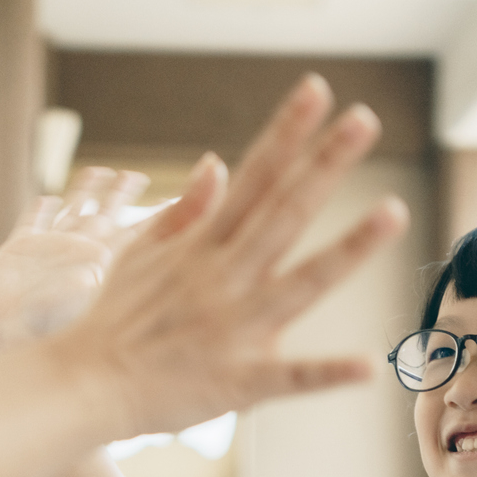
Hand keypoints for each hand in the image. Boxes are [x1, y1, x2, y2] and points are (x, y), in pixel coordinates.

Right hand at [0, 166, 149, 363]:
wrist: (9, 347)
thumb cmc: (53, 335)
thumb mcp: (85, 304)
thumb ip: (97, 282)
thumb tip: (100, 268)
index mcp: (104, 260)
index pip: (140, 231)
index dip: (157, 214)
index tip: (176, 199)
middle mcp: (80, 250)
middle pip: (108, 213)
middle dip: (123, 194)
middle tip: (138, 177)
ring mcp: (49, 249)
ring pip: (74, 210)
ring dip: (86, 191)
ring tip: (102, 173)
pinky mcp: (18, 251)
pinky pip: (33, 220)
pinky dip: (42, 208)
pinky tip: (48, 199)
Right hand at [30, 75, 408, 439]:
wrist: (82, 386)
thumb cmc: (114, 320)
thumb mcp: (140, 253)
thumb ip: (184, 211)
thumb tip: (215, 162)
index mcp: (203, 247)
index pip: (254, 177)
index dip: (287, 133)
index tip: (319, 90)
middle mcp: (224, 278)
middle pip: (284, 212)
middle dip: (324, 165)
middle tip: (365, 119)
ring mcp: (235, 328)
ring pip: (301, 282)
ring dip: (348, 248)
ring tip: (393, 212)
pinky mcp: (239, 381)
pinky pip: (290, 377)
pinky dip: (328, 373)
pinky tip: (369, 365)